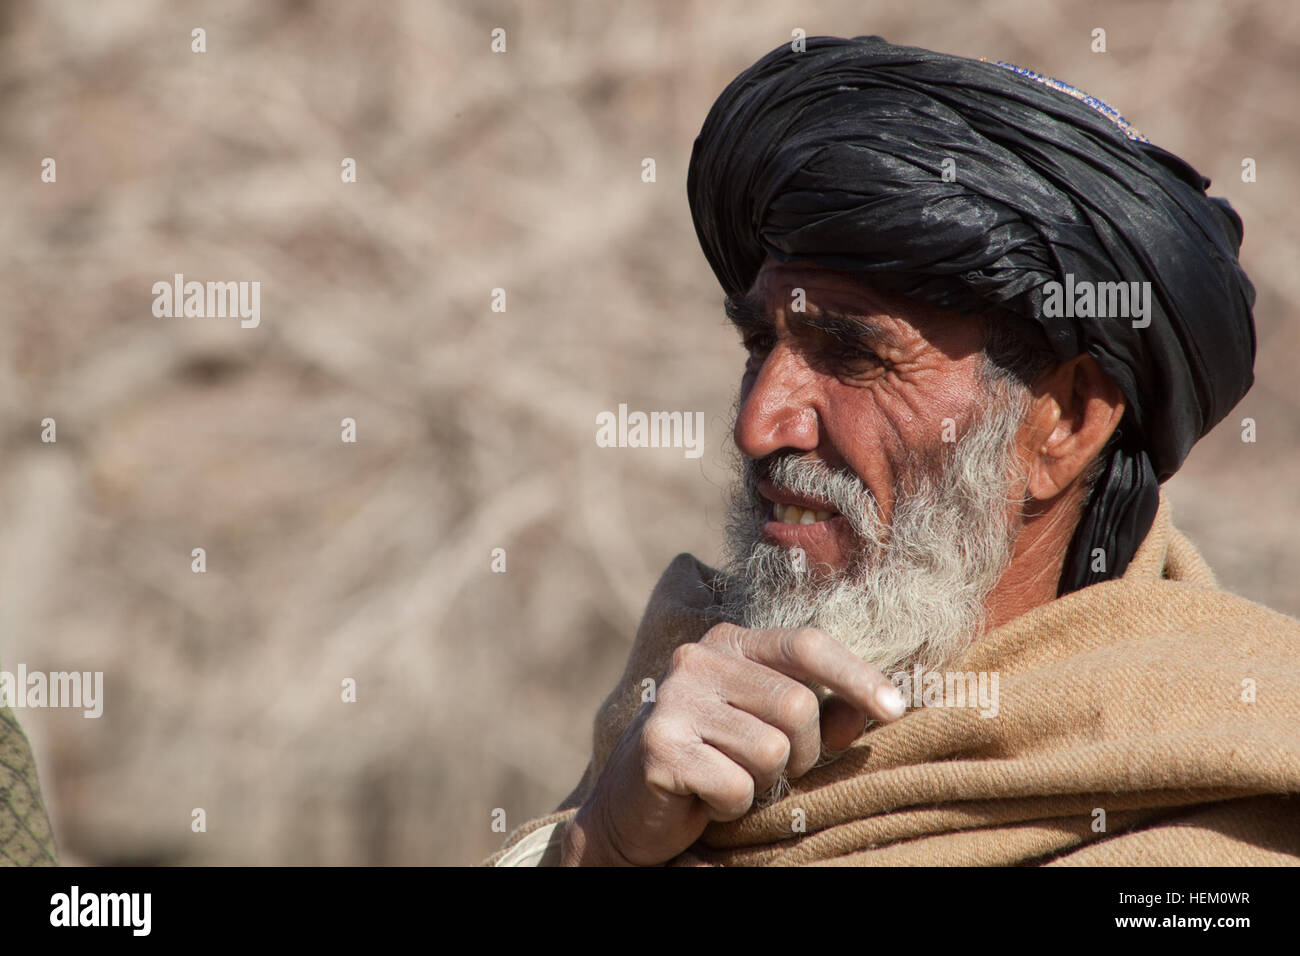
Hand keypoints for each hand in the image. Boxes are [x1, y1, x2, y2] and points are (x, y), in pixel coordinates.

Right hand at [560, 623, 906, 865]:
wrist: (632, 809)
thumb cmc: (716, 763)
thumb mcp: (773, 733)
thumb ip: (823, 717)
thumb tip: (876, 710)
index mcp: (730, 643)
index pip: (806, 644)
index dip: (857, 676)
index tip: (896, 711)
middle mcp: (697, 659)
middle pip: (797, 706)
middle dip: (801, 753)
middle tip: (771, 771)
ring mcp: (674, 701)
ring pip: (771, 750)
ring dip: (764, 783)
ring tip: (732, 781)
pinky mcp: (659, 747)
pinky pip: (736, 786)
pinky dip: (732, 806)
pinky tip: (705, 800)